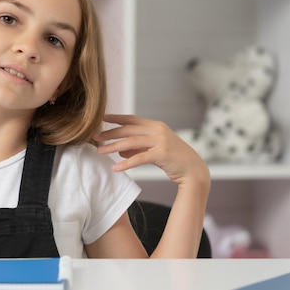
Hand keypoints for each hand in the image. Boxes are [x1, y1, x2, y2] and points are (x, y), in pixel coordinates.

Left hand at [94, 114, 209, 186]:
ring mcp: (161, 141)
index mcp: (156, 125)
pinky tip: (115, 168)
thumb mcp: (154, 150)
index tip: (101, 118)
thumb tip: (119, 150)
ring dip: (113, 147)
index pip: (131, 119)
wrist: (194, 171)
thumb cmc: (173, 160)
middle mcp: (158, 130)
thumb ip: (137, 148)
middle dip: (109, 133)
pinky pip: (139, 158)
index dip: (116, 118)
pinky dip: (126, 163)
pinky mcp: (162, 154)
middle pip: (128, 129)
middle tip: (95, 137)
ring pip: (131, 142)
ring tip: (100, 151)